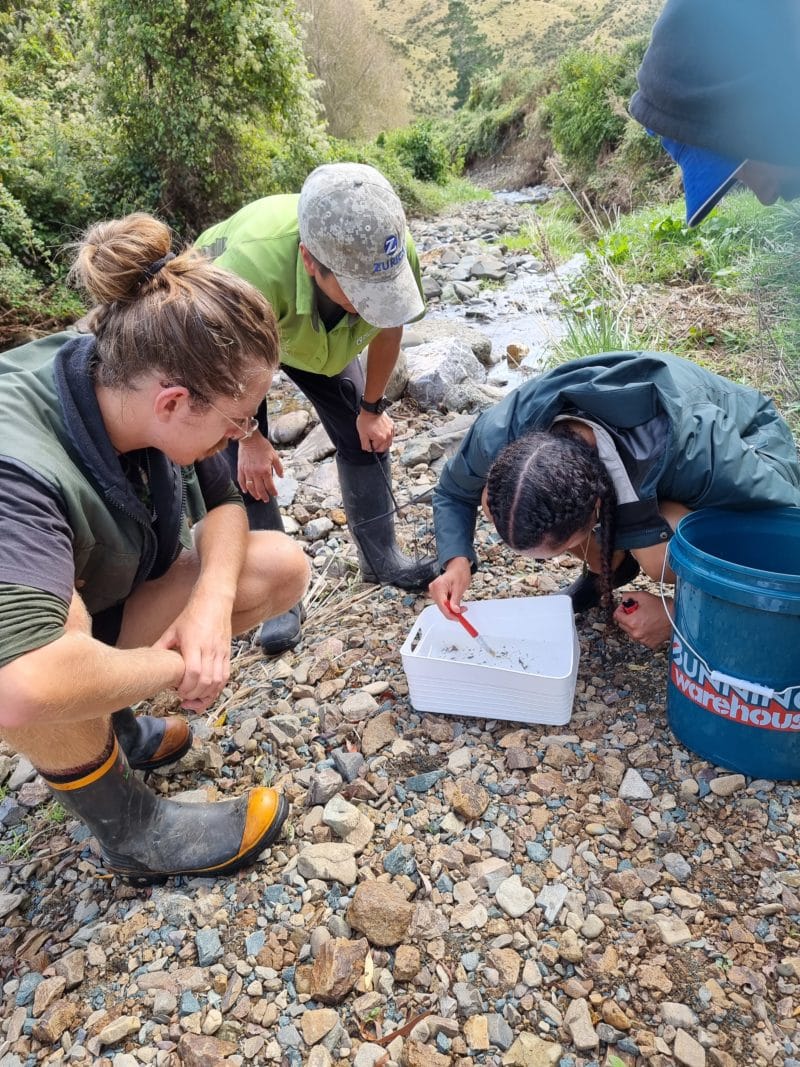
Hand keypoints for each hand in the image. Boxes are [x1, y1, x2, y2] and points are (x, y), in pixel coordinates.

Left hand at [154, 596, 233, 711]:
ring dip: (206, 695)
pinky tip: (207, 692)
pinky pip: (225, 676)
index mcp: (193, 643)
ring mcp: (220, 652)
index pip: (193, 672)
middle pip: (205, 680)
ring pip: (217, 681)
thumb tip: (149, 662)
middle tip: (184, 698)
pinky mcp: (228, 654)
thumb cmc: (192, 615)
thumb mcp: (172, 630)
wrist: (214, 602)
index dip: (186, 687)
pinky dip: (217, 688)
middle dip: (194, 695)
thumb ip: (161, 647)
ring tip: (195, 699)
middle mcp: (209, 649)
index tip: (178, 691)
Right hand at [237, 431, 283, 500]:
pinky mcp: (240, 469)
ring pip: (250, 487)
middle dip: (264, 496)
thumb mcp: (275, 456)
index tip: (275, 494)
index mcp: (265, 470)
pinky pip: (241, 481)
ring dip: (254, 494)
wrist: (250, 439)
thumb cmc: (263, 446)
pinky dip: (243, 487)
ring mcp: (247, 471)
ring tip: (257, 497)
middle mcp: (256, 473)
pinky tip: (246, 491)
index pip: (270, 485)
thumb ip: (279, 467)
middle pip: (260, 489)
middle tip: (266, 500)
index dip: (273, 491)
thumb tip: (281, 476)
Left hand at [356, 409, 393, 452]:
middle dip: (377, 446)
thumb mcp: (362, 434)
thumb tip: (368, 449)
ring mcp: (391, 431)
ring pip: (388, 443)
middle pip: (384, 448)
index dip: (371, 446)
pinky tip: (381, 433)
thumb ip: (365, 444)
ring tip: (377, 438)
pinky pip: (391, 436)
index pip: (376, 449)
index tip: (368, 442)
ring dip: (383, 443)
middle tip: (372, 441)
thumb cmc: (366, 420)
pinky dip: (386, 437)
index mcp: (380, 439)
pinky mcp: (392, 426)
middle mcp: (387, 436)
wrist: (371, 409)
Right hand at [429, 557, 472, 615]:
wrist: (457, 567)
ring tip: (460, 605)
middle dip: (452, 611)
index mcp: (439, 586)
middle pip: (441, 607)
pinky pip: (441, 603)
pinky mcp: (435, 593)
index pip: (442, 605)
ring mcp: (433, 591)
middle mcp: (433, 588)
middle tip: (462, 611)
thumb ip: (456, 600)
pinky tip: (454, 603)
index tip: (458, 618)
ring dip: (450, 609)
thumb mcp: (460, 587)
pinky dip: (448, 605)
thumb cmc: (459, 573)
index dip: (450, 614)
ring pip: (441, 606)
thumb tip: (455, 611)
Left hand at [613, 590, 673, 648]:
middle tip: (638, 612)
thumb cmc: (662, 607)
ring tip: (646, 618)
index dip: (621, 609)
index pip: (616, 616)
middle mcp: (636, 633)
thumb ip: (628, 596)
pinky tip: (650, 626)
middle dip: (627, 617)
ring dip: (634, 625)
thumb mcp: (643, 596)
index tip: (627, 607)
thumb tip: (622, 599)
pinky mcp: (650, 644)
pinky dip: (643, 632)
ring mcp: (643, 640)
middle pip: (622, 624)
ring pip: (631, 632)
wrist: (677, 617)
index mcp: (632, 622)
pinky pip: (640, 638)